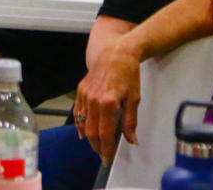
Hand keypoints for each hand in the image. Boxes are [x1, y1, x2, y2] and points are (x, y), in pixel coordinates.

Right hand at [74, 43, 142, 161]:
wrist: (115, 54)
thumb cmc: (128, 75)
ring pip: (82, 122)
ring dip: (88, 137)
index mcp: (108, 103)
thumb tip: (132, 141)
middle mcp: (93, 100)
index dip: (106, 148)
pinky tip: (83, 132)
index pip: (105, 133)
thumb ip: (130, 122)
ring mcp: (84, 95)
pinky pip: (77, 111)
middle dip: (96, 146)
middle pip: (91, 131)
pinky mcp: (80, 90)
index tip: (108, 158)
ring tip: (96, 145)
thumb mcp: (134, 99)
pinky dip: (80, 123)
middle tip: (102, 155)